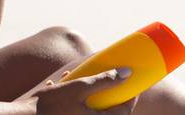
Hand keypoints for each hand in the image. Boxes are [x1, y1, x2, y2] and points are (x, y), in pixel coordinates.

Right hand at [20, 67, 138, 114]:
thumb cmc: (51, 105)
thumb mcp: (79, 88)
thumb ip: (104, 81)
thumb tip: (127, 73)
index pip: (124, 112)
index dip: (131, 96)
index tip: (133, 82)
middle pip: (109, 112)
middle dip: (111, 93)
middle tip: (113, 78)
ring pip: (93, 109)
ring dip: (93, 94)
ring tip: (86, 76)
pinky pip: (78, 109)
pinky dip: (76, 97)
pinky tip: (64, 81)